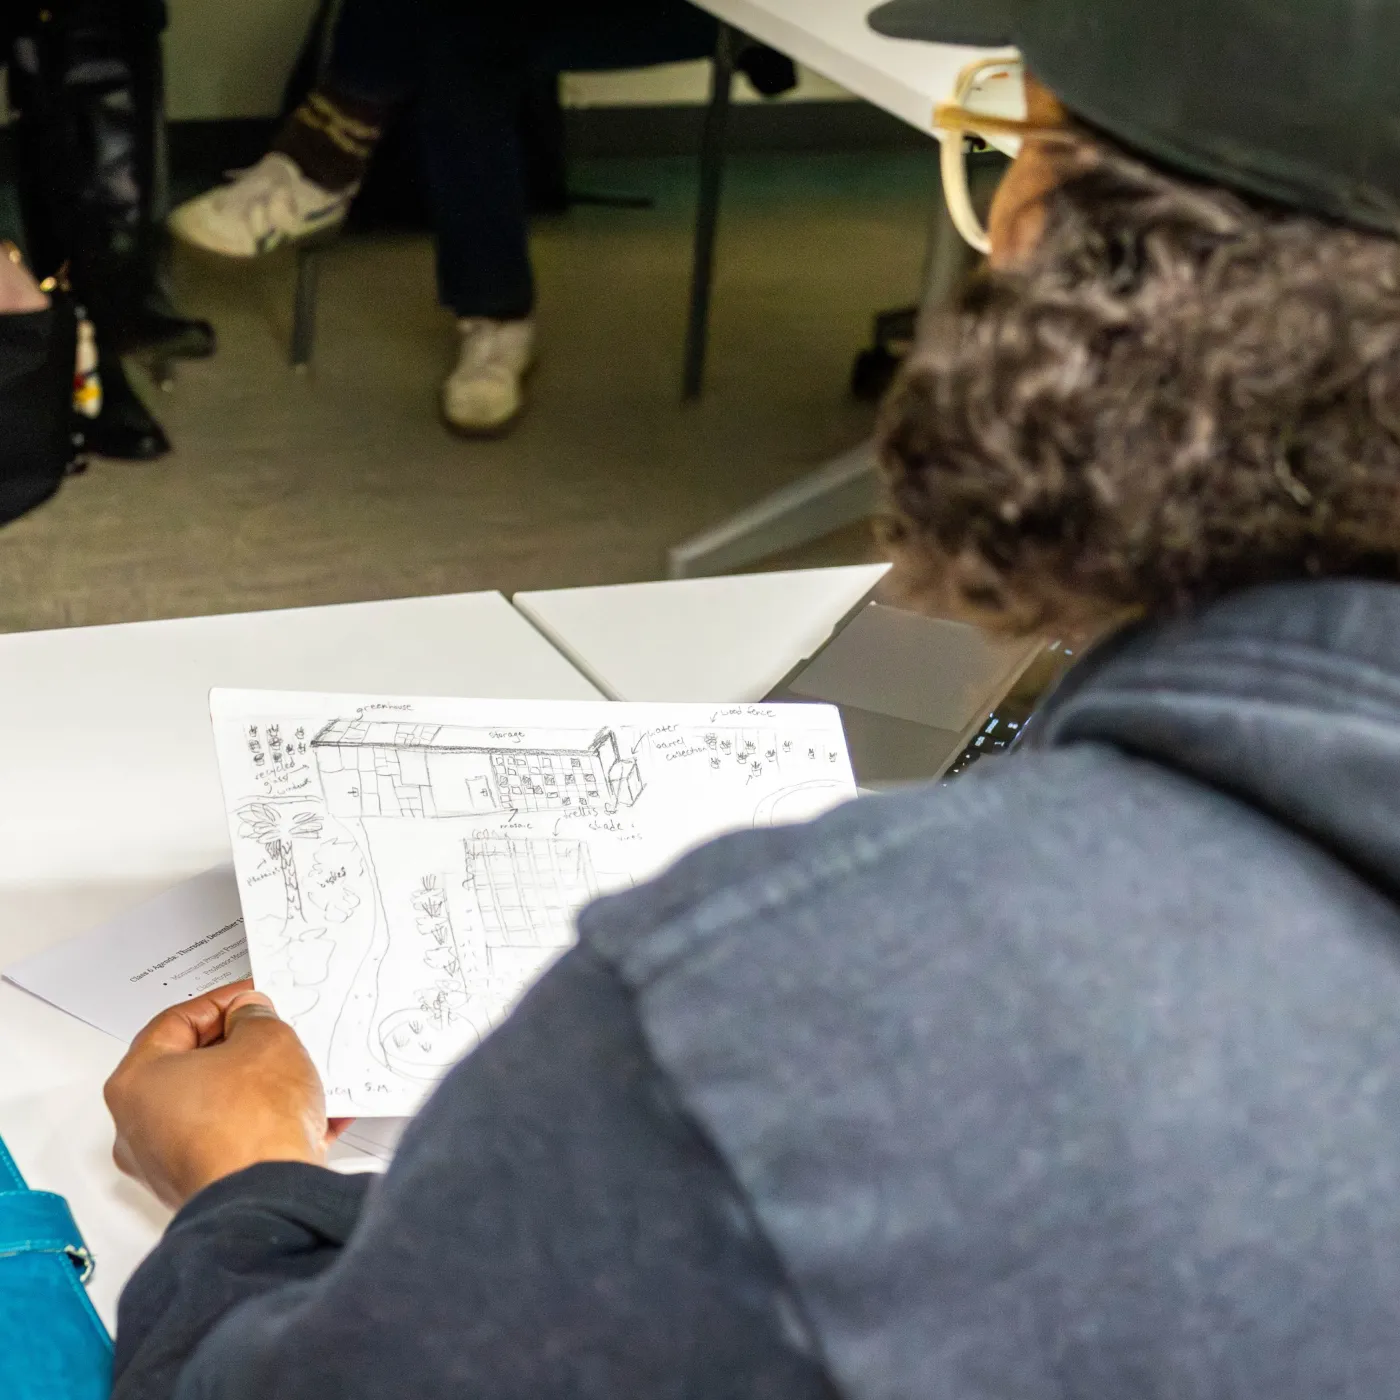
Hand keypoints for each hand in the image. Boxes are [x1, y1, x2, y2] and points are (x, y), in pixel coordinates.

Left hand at [105, 981, 347, 1209]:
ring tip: (297, 1076)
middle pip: (193, 1068)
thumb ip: (255, 1017)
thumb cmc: (252, 1124)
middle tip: (272, 1034)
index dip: (222, 1002)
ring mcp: (168, 1163)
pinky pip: (235, 1143)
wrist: (269, 1197)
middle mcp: (139, 1127)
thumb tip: (250, 1016)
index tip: (251, 1000)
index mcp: (136, 1083)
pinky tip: (309, 1117)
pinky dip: (268, 1126)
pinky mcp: (201, 1188)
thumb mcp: (267, 1039)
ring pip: (217, 1108)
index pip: (176, 1022)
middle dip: (240, 1048)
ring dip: (257, 1088)